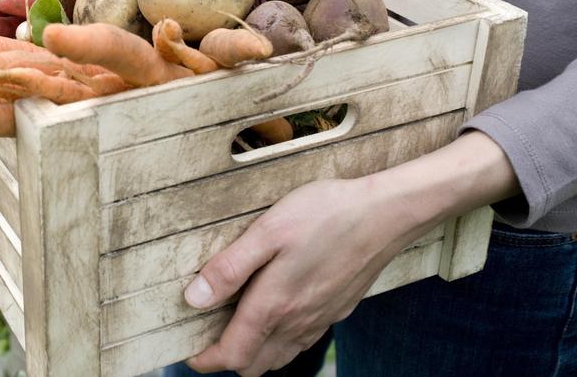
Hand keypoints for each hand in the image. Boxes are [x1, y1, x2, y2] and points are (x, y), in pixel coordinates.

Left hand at [183, 131, 519, 375]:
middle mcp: (297, 321)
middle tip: (208, 337)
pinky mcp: (336, 310)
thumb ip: (229, 268)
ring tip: (236, 329)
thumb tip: (195, 299)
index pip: (234, 354)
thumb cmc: (324, 215)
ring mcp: (320, 319)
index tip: (190, 353)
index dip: (207, 360)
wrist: (385, 214)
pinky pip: (301, 342)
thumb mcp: (267, 232)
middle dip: (228, 358)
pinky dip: (280, 343)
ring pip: (279, 357)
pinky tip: (276, 317)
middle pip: (254, 364)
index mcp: (274, 305)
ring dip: (254, 353)